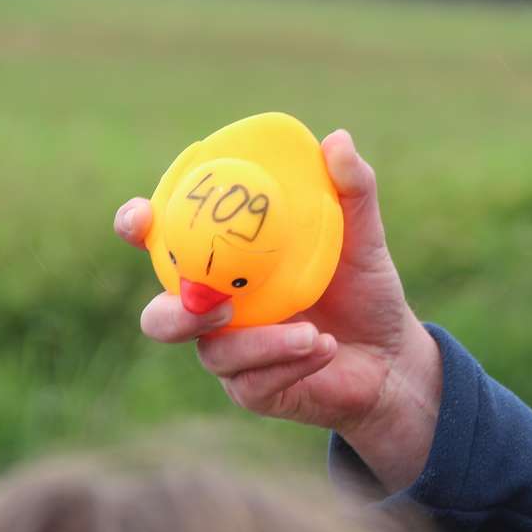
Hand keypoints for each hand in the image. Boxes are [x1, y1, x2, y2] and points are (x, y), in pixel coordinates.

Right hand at [114, 130, 440, 490]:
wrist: (392, 355)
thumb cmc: (365, 289)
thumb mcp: (364, 237)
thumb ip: (351, 189)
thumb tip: (336, 140)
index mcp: (227, 260)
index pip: (164, 239)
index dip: (138, 226)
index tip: (142, 218)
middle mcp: (216, 307)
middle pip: (161, 315)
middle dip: (175, 313)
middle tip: (220, 306)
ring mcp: (230, 352)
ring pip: (212, 354)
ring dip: (260, 344)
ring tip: (307, 331)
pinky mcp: (253, 390)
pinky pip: (253, 382)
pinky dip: (291, 361)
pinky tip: (325, 347)